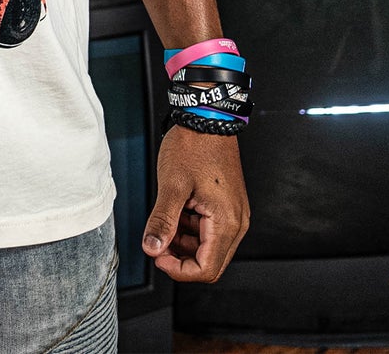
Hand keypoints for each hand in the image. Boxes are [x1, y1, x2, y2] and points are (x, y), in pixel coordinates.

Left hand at [141, 126, 249, 281]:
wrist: (206, 119)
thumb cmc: (193, 147)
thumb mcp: (172, 185)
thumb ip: (162, 220)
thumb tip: (152, 248)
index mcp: (226, 222)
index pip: (207, 268)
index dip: (179, 269)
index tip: (157, 256)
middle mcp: (236, 222)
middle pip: (209, 261)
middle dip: (180, 257)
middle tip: (157, 242)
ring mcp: (233, 214)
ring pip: (208, 246)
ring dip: (184, 242)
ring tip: (165, 221)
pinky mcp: (227, 205)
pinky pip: (209, 229)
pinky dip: (190, 228)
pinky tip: (176, 211)